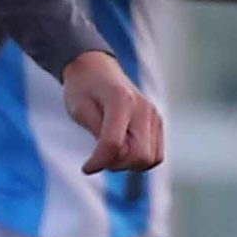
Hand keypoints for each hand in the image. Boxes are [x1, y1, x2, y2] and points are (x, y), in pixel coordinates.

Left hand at [60, 51, 163, 175]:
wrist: (96, 68)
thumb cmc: (83, 88)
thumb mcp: (79, 109)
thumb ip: (98, 133)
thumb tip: (113, 157)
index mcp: (121, 100)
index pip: (114, 144)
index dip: (98, 161)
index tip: (86, 167)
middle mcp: (143, 108)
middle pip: (139, 155)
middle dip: (116, 164)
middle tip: (99, 158)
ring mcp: (154, 115)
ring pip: (150, 158)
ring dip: (129, 164)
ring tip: (111, 153)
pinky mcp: (157, 122)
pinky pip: (155, 154)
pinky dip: (139, 159)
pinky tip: (123, 151)